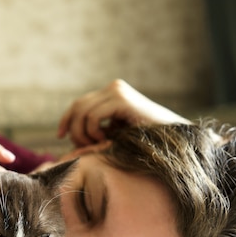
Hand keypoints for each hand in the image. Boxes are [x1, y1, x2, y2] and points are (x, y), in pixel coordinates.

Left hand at [57, 79, 189, 146]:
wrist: (175, 140)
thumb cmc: (145, 143)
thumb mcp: (115, 137)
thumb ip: (94, 135)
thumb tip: (66, 143)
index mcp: (111, 95)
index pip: (78, 104)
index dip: (66, 119)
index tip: (60, 136)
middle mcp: (113, 89)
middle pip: (77, 106)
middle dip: (74, 130)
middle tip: (82, 146)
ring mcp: (117, 91)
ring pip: (82, 111)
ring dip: (83, 133)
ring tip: (97, 144)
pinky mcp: (122, 99)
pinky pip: (93, 116)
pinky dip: (93, 131)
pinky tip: (106, 140)